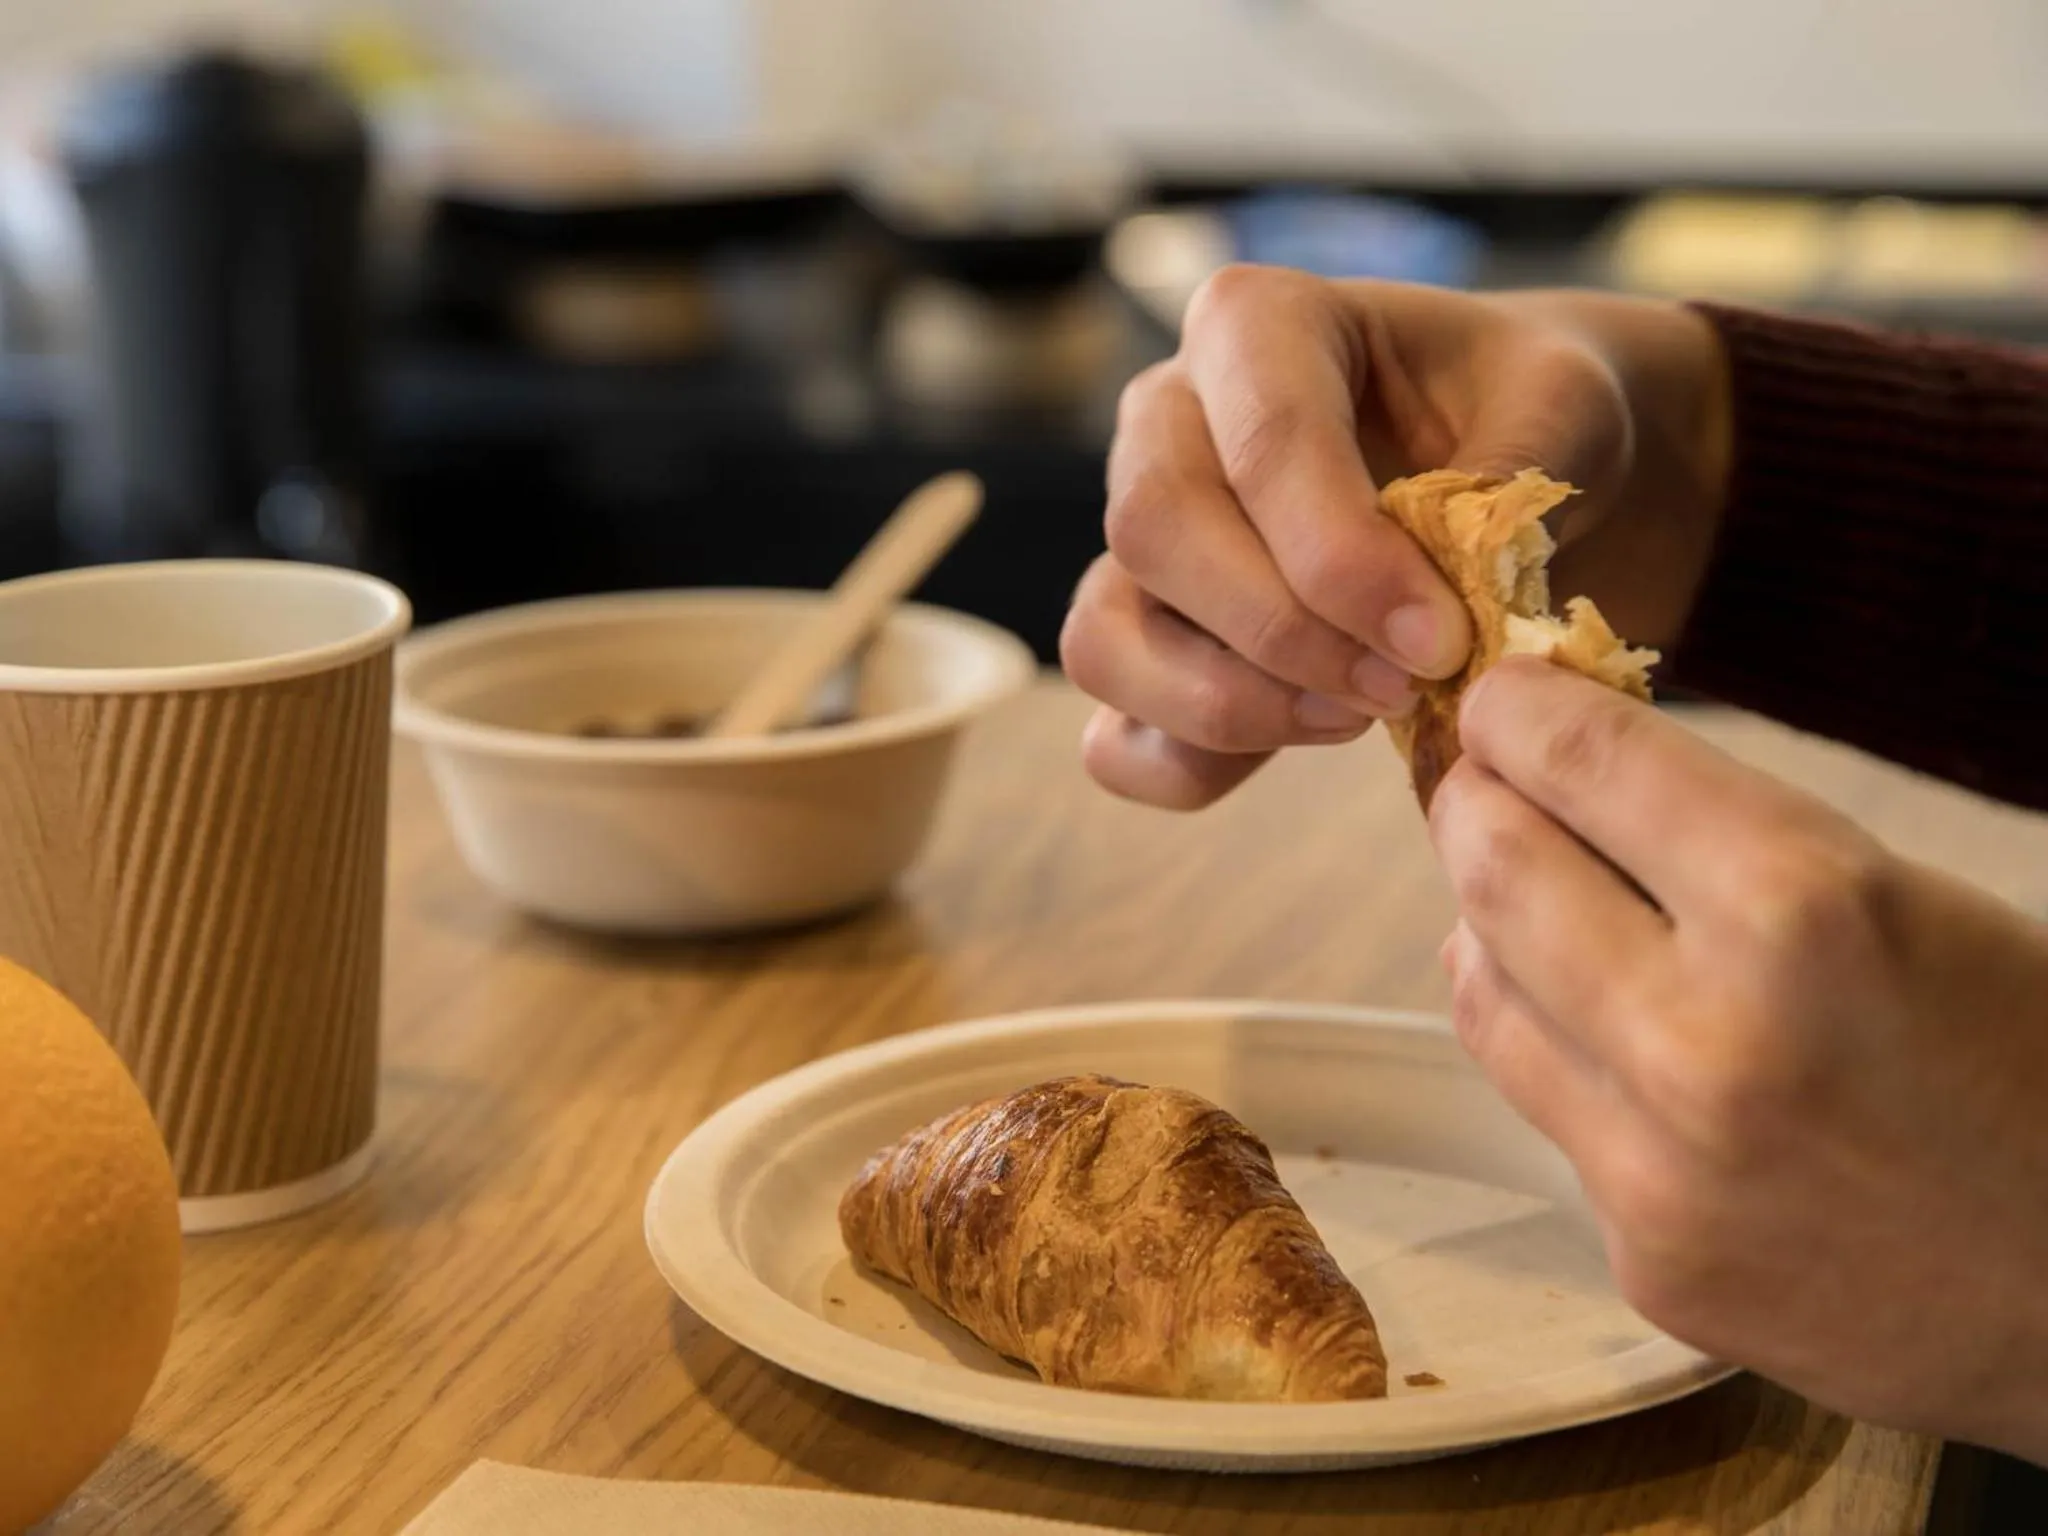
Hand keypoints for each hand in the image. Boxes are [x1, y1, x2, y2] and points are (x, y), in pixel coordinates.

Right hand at [1061, 267, 1729, 809]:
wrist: (1506, 455)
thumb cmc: (1522, 412)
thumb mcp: (1562, 406)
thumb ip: (1513, 478)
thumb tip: (1454, 580)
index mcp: (1256, 324)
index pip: (1260, 440)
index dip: (1340, 557)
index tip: (1442, 639)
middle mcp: (1164, 419)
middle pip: (1153, 530)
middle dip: (1284, 635)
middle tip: (1408, 685)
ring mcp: (1138, 538)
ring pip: (1103, 637)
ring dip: (1230, 706)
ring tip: (1358, 716)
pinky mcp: (1143, 644)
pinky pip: (1110, 736)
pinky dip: (1189, 766)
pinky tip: (1307, 739)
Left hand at [1431, 658, 2047, 1459]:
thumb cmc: (2018, 1054)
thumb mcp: (1891, 893)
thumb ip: (1716, 836)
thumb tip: (1546, 767)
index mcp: (1799, 912)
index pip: (1583, 761)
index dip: (1518, 711)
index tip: (1498, 699)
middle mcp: (1707, 1042)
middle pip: (1494, 869)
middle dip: (1473, 804)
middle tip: (1479, 783)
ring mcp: (1662, 1170)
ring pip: (1483, 991)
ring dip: (1489, 926)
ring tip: (1527, 899)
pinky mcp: (1647, 1263)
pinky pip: (1543, 1111)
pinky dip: (1554, 1050)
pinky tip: (1602, 1036)